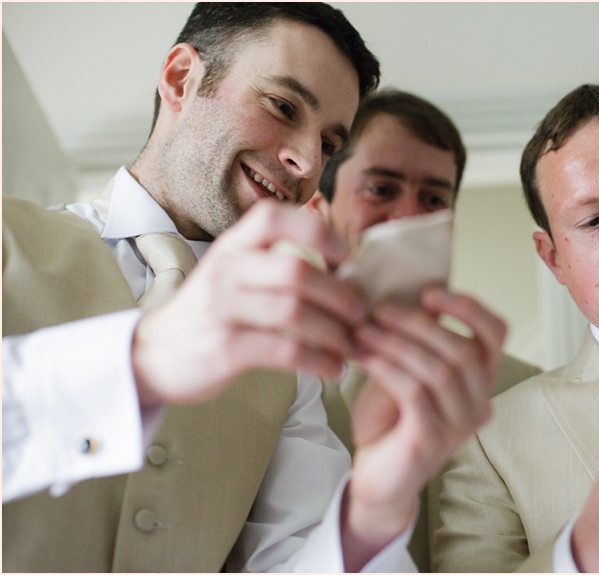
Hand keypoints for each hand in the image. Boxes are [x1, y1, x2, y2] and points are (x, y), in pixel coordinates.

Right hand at [131, 200, 365, 405]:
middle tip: (362, 313)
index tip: (348, 257)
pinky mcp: (225, 348)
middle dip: (340, 294)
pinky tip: (332, 368)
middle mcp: (226, 270)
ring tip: (352, 344)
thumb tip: (346, 270)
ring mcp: (222, 308)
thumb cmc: (212, 313)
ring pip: (294, 311)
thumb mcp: (235, 274)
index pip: (275, 218)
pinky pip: (285, 350)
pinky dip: (318, 360)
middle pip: (296, 271)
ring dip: (335, 331)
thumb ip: (277, 265)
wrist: (153, 354)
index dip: (318, 231)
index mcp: (233, 246)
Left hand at [341, 287, 505, 569]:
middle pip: (463, 350)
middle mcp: (479, 402)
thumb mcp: (403, 369)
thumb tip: (393, 290)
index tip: (429, 292)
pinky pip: (415, 392)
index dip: (468, 307)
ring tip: (361, 330)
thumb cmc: (390, 419)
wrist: (376, 476)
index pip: (496, 335)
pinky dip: (386, 367)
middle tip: (378, 310)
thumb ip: (411, 339)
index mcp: (479, 379)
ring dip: (396, 343)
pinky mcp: (432, 440)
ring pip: (439, 370)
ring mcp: (460, 425)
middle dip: (418, 324)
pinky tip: (361, 356)